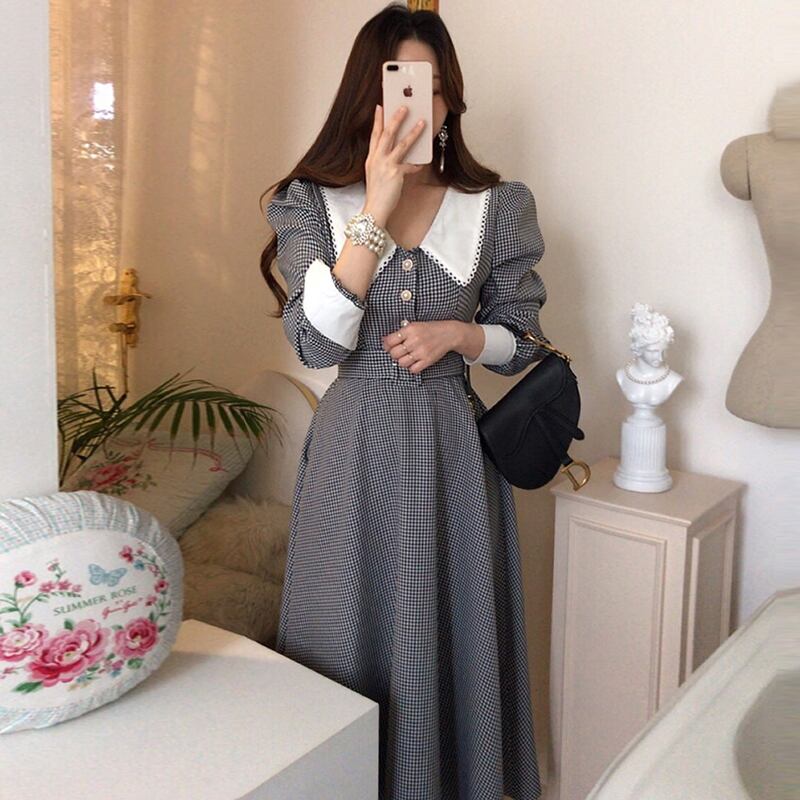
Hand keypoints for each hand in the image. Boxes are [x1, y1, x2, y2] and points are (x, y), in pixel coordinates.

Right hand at [363, 104, 426, 225]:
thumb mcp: (376, 176)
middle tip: (404, 107)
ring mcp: (386, 165)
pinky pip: (410, 165)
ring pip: (401, 144)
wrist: (375, 210)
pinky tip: (422, 164)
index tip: (380, 107)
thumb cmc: (377, 195)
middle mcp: (377, 159)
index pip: (374, 135)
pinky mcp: (396, 173)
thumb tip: (400, 158)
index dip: (377, 120)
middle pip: (386, 134)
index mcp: (371, 159)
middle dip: (395, 119)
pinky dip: (417, 165)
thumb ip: (384, 164)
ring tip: (421, 122)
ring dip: (413, 132)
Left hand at [381, 320, 461, 373]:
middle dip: (394, 354)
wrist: (448, 334)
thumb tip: (385, 340)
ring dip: (402, 361)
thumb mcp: (415, 325)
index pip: (390, 341)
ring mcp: (421, 351)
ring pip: (402, 363)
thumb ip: (401, 333)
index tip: (388, 346)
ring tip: (406, 357)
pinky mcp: (427, 360)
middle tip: (398, 352)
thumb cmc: (430, 329)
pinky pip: (413, 369)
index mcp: (410, 330)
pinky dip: (411, 368)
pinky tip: (414, 362)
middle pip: (394, 353)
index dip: (386, 345)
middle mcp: (414, 340)